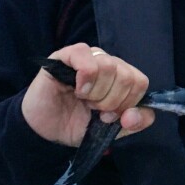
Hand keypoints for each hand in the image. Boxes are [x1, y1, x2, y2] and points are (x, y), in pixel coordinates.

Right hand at [22, 43, 154, 146]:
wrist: (44, 130)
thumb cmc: (77, 124)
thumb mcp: (111, 130)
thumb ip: (134, 123)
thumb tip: (134, 115)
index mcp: (121, 78)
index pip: (140, 82)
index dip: (128, 103)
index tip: (109, 116)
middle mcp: (108, 63)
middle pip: (127, 76)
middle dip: (111, 101)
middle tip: (94, 109)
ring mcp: (88, 57)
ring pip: (109, 66)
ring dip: (97, 92)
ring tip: (84, 100)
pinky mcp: (66, 55)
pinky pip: (85, 55)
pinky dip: (85, 77)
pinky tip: (78, 90)